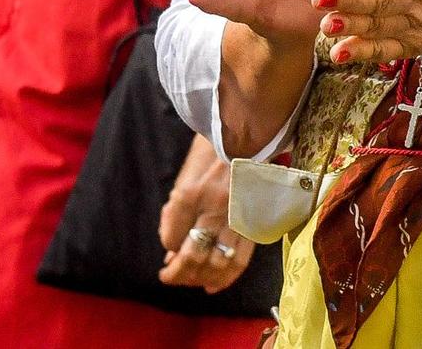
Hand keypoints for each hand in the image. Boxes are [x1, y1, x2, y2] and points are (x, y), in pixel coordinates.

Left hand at [157, 134, 255, 291]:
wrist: (248, 136)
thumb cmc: (212, 152)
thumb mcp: (185, 177)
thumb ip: (175, 213)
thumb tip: (172, 249)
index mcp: (191, 193)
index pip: (171, 237)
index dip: (168, 247)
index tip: (169, 249)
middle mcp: (213, 209)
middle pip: (192, 256)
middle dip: (177, 274)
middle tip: (169, 277)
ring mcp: (236, 217)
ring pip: (216, 263)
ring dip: (199, 279)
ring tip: (190, 280)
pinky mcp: (253, 223)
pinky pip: (240, 259)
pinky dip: (225, 278)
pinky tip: (213, 286)